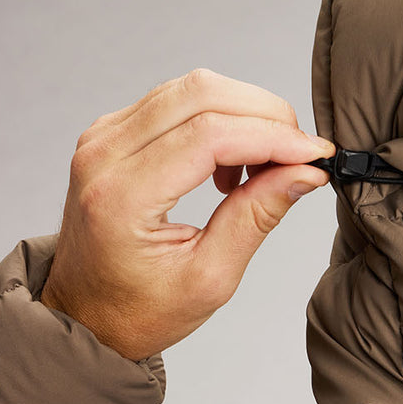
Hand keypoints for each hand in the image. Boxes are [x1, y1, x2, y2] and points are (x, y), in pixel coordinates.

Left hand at [37, 67, 335, 360]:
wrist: (85, 314)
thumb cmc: (140, 310)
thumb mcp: (209, 278)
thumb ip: (257, 218)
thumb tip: (305, 173)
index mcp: (121, 196)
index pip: (209, 136)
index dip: (273, 138)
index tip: (316, 155)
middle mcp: (104, 154)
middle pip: (202, 94)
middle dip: (266, 116)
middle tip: (300, 156)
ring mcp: (103, 136)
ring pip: (191, 88)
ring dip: (245, 115)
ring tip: (265, 167)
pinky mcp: (112, 131)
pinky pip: (176, 100)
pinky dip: (220, 118)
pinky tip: (232, 162)